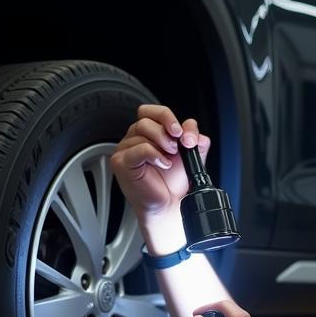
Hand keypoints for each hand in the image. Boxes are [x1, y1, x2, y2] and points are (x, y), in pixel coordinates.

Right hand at [111, 104, 209, 222]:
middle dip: (167, 130)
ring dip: (162, 143)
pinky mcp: (121, 162)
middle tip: (178, 146)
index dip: (167, 116)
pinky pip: (138, 148)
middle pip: (146, 119)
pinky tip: (163, 163)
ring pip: (142, 129)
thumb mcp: (190, 154)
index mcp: (148, 133)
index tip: (181, 131)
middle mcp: (135, 138)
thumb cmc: (173, 182)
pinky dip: (154, 154)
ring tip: (170, 158)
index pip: (151, 111)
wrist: (169, 205)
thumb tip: (191, 128)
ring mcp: (126, 149)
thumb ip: (194, 137)